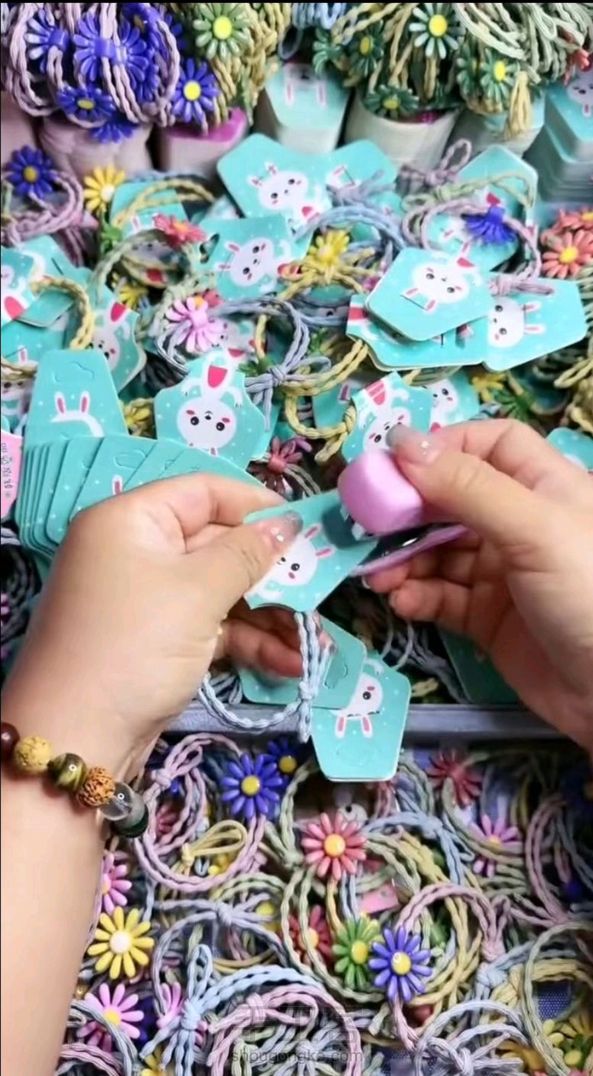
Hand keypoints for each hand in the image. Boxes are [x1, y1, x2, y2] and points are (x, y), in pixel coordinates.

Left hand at [3, 475, 301, 769]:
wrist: (78, 737)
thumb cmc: (136, 645)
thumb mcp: (197, 593)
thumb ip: (247, 554)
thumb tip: (289, 524)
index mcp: (132, 520)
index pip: (203, 493)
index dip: (256, 506)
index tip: (306, 526)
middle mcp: (136, 551)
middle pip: (217, 544)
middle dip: (271, 572)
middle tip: (320, 587)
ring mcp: (147, 599)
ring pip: (220, 591)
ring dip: (268, 615)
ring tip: (312, 640)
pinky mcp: (159, 641)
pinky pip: (212, 626)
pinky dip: (247, 642)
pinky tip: (288, 664)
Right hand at [368, 420, 592, 750]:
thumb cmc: (586, 593)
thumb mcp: (534, 529)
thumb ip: (468, 487)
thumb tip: (401, 443)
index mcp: (544, 488)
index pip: (489, 445)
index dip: (444, 448)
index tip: (396, 465)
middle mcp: (520, 524)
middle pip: (451, 499)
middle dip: (409, 511)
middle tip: (367, 524)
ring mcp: (501, 573)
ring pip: (438, 551)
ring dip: (404, 559)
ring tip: (381, 577)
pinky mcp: (486, 618)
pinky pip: (440, 597)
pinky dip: (417, 596)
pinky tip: (403, 603)